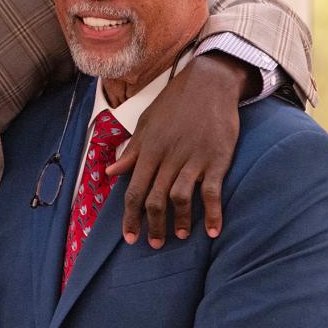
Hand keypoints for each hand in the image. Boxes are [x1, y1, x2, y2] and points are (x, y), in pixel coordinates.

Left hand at [107, 53, 252, 247]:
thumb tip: (110, 173)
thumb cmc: (174, 104)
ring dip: (180, 222)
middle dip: (153, 225)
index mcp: (148, 150)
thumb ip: (130, 151)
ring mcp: (193, 159)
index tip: (130, 238)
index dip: (130, 217)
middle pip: (155, 199)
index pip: (134, 190)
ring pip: (180, 198)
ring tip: (180, 236)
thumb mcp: (146, 124)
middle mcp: (168, 157)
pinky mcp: (217, 159)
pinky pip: (212, 191)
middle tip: (153, 244)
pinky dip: (212, 213)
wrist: (208, 82)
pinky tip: (213, 230)